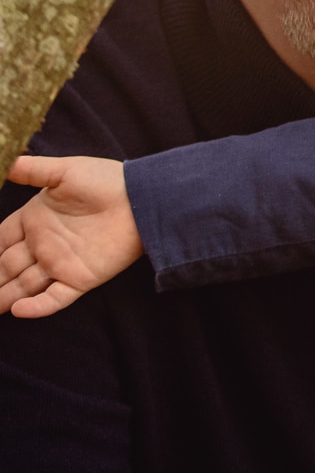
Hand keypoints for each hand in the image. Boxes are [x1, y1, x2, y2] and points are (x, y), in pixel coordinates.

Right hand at [0, 155, 143, 317]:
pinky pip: (56, 298)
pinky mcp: (81, 277)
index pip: (0, 241)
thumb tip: (4, 161)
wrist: (143, 198)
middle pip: (6, 267)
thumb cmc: (106, 181)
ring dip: (4, 297)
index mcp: (35, 220)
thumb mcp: (64, 172)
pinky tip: (18, 311)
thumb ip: (32, 170)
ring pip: (24, 286)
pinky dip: (38, 307)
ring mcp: (61, 263)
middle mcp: (43, 244)